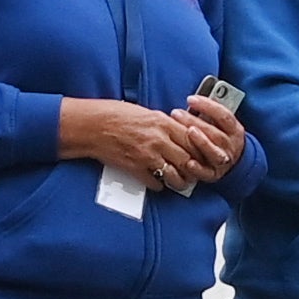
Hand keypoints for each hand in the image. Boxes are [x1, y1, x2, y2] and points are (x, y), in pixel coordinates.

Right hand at [61, 98, 231, 191]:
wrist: (94, 125)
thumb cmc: (117, 115)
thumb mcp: (147, 113)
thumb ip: (166, 124)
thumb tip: (181, 132)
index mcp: (164, 124)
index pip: (194, 140)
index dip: (202, 151)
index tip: (204, 156)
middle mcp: (159, 140)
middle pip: (188, 160)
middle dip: (194, 169)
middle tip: (194, 172)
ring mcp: (148, 156)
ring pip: (175, 175)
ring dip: (179, 181)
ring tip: (179, 182)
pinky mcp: (136, 168)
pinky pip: (155, 183)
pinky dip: (159, 186)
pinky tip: (158, 183)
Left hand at [176, 91, 251, 178]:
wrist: (233, 161)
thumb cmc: (219, 137)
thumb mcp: (221, 124)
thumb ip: (210, 114)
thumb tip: (192, 100)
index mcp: (234, 130)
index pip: (224, 116)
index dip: (208, 106)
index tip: (191, 99)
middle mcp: (231, 146)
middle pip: (216, 133)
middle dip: (196, 122)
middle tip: (177, 113)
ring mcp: (223, 161)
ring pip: (214, 152)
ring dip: (201, 142)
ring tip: (187, 132)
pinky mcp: (214, 175)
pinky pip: (207, 172)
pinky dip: (198, 168)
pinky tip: (188, 163)